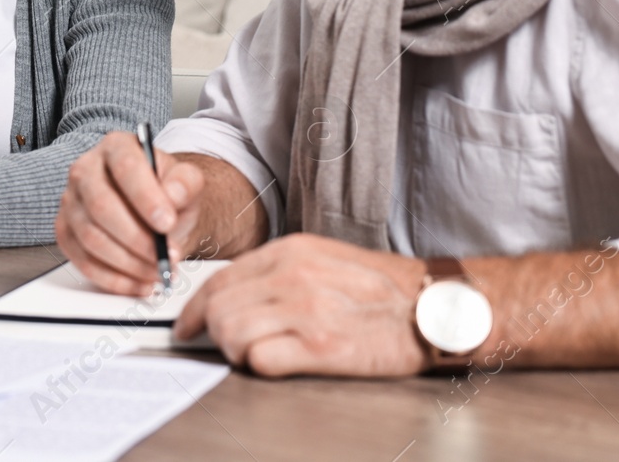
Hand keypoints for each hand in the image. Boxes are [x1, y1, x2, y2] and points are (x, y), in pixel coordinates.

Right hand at [55, 130, 205, 295]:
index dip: (145, 197)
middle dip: (137, 238)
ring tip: (158, 271)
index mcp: (116, 147)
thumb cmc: (169, 193)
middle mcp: (85, 170)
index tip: (166, 223)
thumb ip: (186, 183)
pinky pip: (83, 261)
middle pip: (101, 206)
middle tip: (166, 257)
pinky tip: (140, 283)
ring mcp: (70, 202)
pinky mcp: (65, 233)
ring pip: (91, 238)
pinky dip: (115, 279)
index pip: (125, 167)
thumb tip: (173, 195)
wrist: (157, 212)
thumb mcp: (187, 182)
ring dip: (128, 263)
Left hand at [174, 234, 431, 377]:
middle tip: (221, 344)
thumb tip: (236, 293)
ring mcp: (306, 311)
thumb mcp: (323, 259)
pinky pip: (260, 360)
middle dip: (211, 331)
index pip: (220, 278)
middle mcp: (293, 276)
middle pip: (218, 307)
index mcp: (290, 251)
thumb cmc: (382, 287)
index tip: (186, 324)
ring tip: (252, 354)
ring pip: (231, 333)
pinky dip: (257, 366)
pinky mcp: (321, 348)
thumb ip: (278, 271)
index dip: (194, 307)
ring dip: (233, 350)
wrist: (432, 307)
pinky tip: (274, 363)